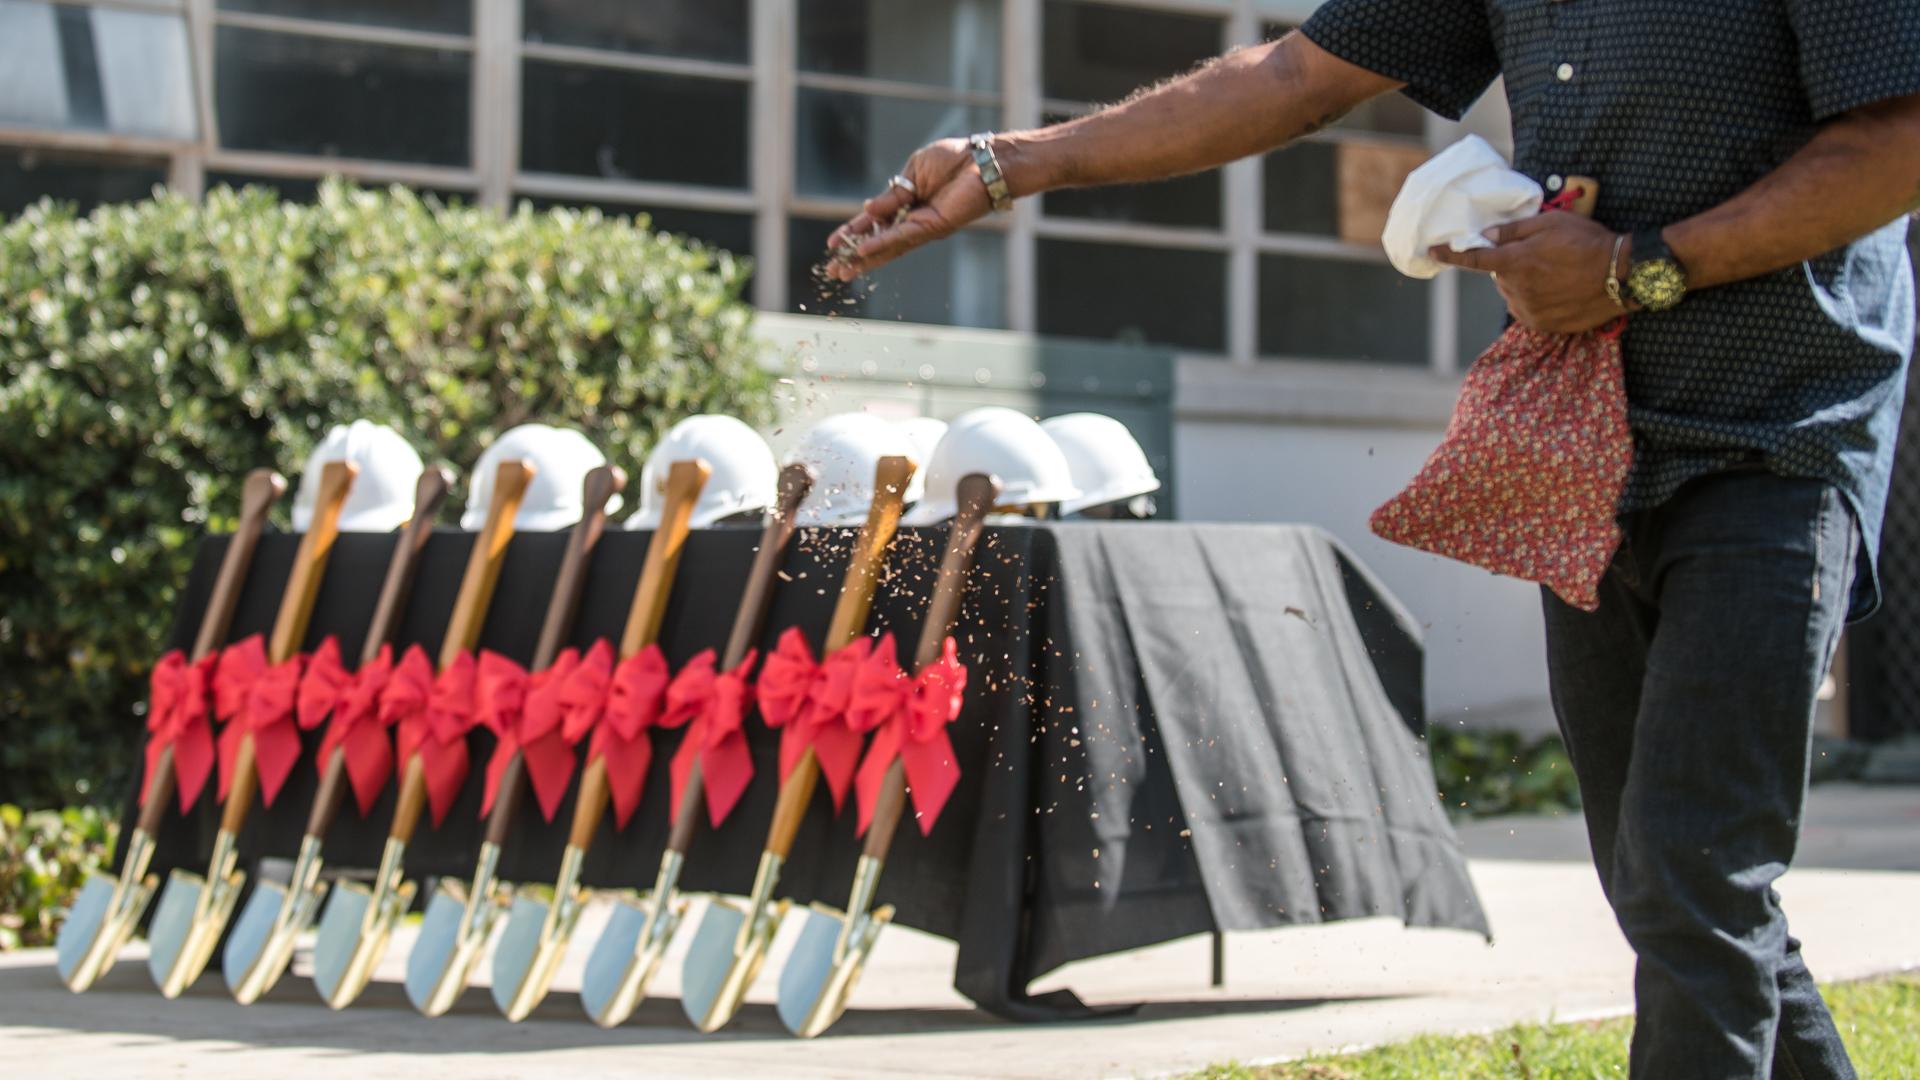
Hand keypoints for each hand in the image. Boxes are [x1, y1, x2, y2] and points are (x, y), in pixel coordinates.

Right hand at [822, 137, 993, 281]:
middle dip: (855, 256)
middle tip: (833, 271)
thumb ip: (892, 194)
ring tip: (842, 270)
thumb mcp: (913, 172)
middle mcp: (914, 220)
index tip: (833, 244)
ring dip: (864, 258)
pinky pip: (903, 237)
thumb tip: (866, 210)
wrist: (983, 160)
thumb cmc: (954, 159)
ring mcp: (924, 226)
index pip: (875, 222)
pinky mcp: (934, 226)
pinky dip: (882, 243)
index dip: (854, 233)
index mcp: (907, 203)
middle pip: (879, 242)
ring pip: (888, 246)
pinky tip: (864, 252)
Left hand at [1429, 213, 1631, 333]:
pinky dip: (1534, 300)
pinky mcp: (1542, 325)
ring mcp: (1529, 310)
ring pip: (1512, 293)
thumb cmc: (1588, 242)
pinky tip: (1557, 290)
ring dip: (1522, 283)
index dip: (1450, 255)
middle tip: (1539, 255)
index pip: (1473, 259)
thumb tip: (1486, 235)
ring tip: (1555, 273)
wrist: (1622, 275)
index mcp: (1515, 262)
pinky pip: (1527, 310)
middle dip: (1510, 265)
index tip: (1432, 251)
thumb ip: (1514, 231)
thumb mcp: (1551, 223)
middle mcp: (1516, 290)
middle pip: (1499, 276)